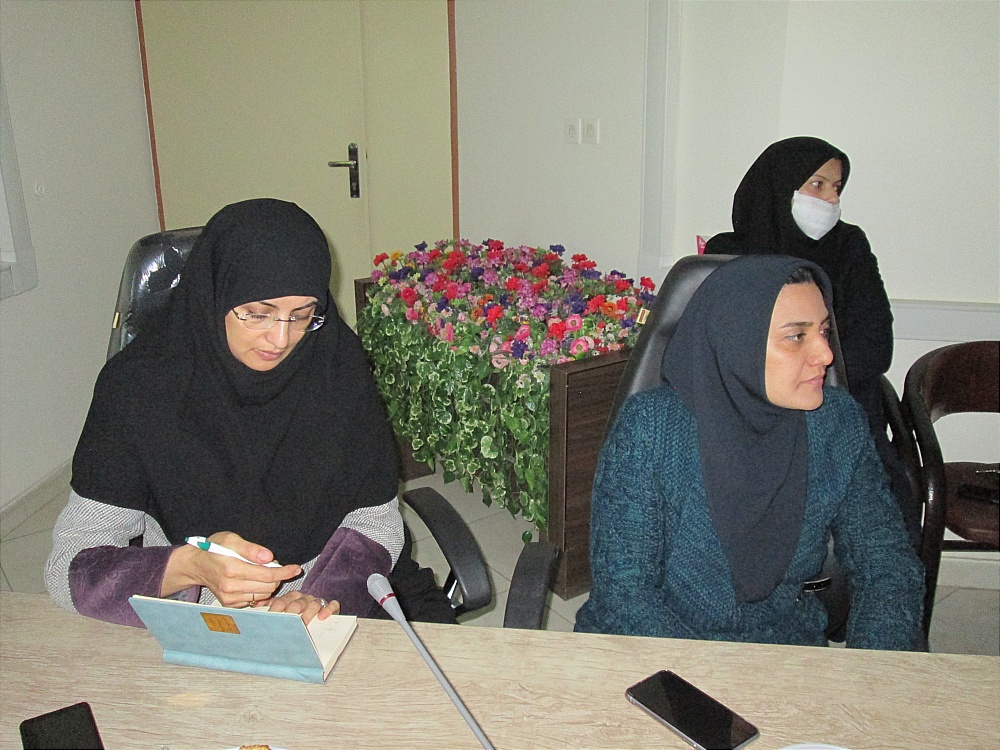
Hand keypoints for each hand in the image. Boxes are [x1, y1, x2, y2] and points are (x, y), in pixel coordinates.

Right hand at [162, 531, 300, 606]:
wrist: (196, 564)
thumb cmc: (214, 548)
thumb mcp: (231, 539)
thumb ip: (251, 549)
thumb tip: (269, 557)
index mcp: (232, 569)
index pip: (267, 575)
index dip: (285, 572)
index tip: (296, 568)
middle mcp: (230, 587)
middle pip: (268, 586)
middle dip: (276, 576)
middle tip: (270, 564)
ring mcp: (229, 598)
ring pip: (263, 594)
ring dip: (268, 584)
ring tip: (260, 571)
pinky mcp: (229, 604)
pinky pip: (254, 600)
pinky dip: (259, 591)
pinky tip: (253, 581)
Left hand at [267, 590, 340, 624]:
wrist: (316, 614)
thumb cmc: (295, 615)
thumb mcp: (282, 611)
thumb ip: (270, 609)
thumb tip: (255, 609)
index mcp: (291, 598)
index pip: (281, 602)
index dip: (276, 610)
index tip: (270, 619)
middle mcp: (304, 598)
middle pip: (297, 603)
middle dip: (291, 613)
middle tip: (286, 623)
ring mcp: (317, 602)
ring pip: (313, 604)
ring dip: (308, 614)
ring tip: (303, 624)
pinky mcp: (330, 607)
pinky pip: (331, 605)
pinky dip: (328, 610)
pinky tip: (322, 617)